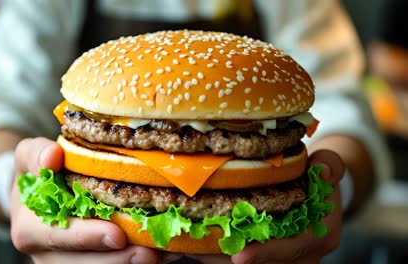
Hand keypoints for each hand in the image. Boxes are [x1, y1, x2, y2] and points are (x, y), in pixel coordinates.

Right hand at [10, 137, 158, 263]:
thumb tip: (52, 156)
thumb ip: (36, 154)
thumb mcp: (30, 158)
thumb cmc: (38, 174)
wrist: (37, 196)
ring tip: (160, 254)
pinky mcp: (85, 263)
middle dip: (116, 261)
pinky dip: (133, 263)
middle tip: (148, 253)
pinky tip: (161, 253)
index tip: (117, 234)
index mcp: (30, 229)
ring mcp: (65, 263)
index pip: (56, 237)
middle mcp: (46, 254)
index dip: (86, 238)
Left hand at [161, 150, 343, 263]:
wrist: (319, 197)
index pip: (291, 249)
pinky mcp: (262, 257)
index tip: (240, 256)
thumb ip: (330, 164)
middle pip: (261, 263)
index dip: (266, 253)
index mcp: (317, 236)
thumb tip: (322, 167)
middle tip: (197, 247)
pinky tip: (191, 243)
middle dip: (228, 257)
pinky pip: (235, 259)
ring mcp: (279, 259)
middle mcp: (298, 256)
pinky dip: (212, 253)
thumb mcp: (330, 165)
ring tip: (185, 246)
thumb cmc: (319, 180)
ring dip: (215, 257)